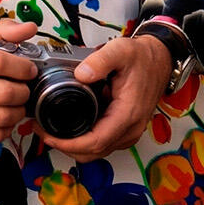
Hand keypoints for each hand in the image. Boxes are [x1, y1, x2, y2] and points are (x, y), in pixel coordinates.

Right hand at [0, 20, 37, 144]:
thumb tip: (29, 28)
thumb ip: (0, 32)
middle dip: (24, 91)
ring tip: (15, 103)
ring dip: (18, 111)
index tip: (28, 69)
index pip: (0, 63)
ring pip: (4, 117)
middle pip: (6, 93)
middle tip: (23, 88)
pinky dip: (6, 127)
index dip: (22, 67)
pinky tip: (3, 117)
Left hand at [41, 34, 171, 161]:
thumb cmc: (143, 58)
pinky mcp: (125, 128)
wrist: (160, 59)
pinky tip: (70, 126)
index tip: (49, 135)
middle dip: (66, 147)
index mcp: (127, 114)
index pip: (95, 142)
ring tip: (52, 129)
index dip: (69, 144)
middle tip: (43, 131)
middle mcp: (130, 128)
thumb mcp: (120, 51)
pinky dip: (84, 140)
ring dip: (74, 146)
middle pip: (94, 152)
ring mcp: (128, 130)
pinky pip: (103, 142)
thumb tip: (80, 74)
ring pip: (98, 151)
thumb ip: (99, 61)